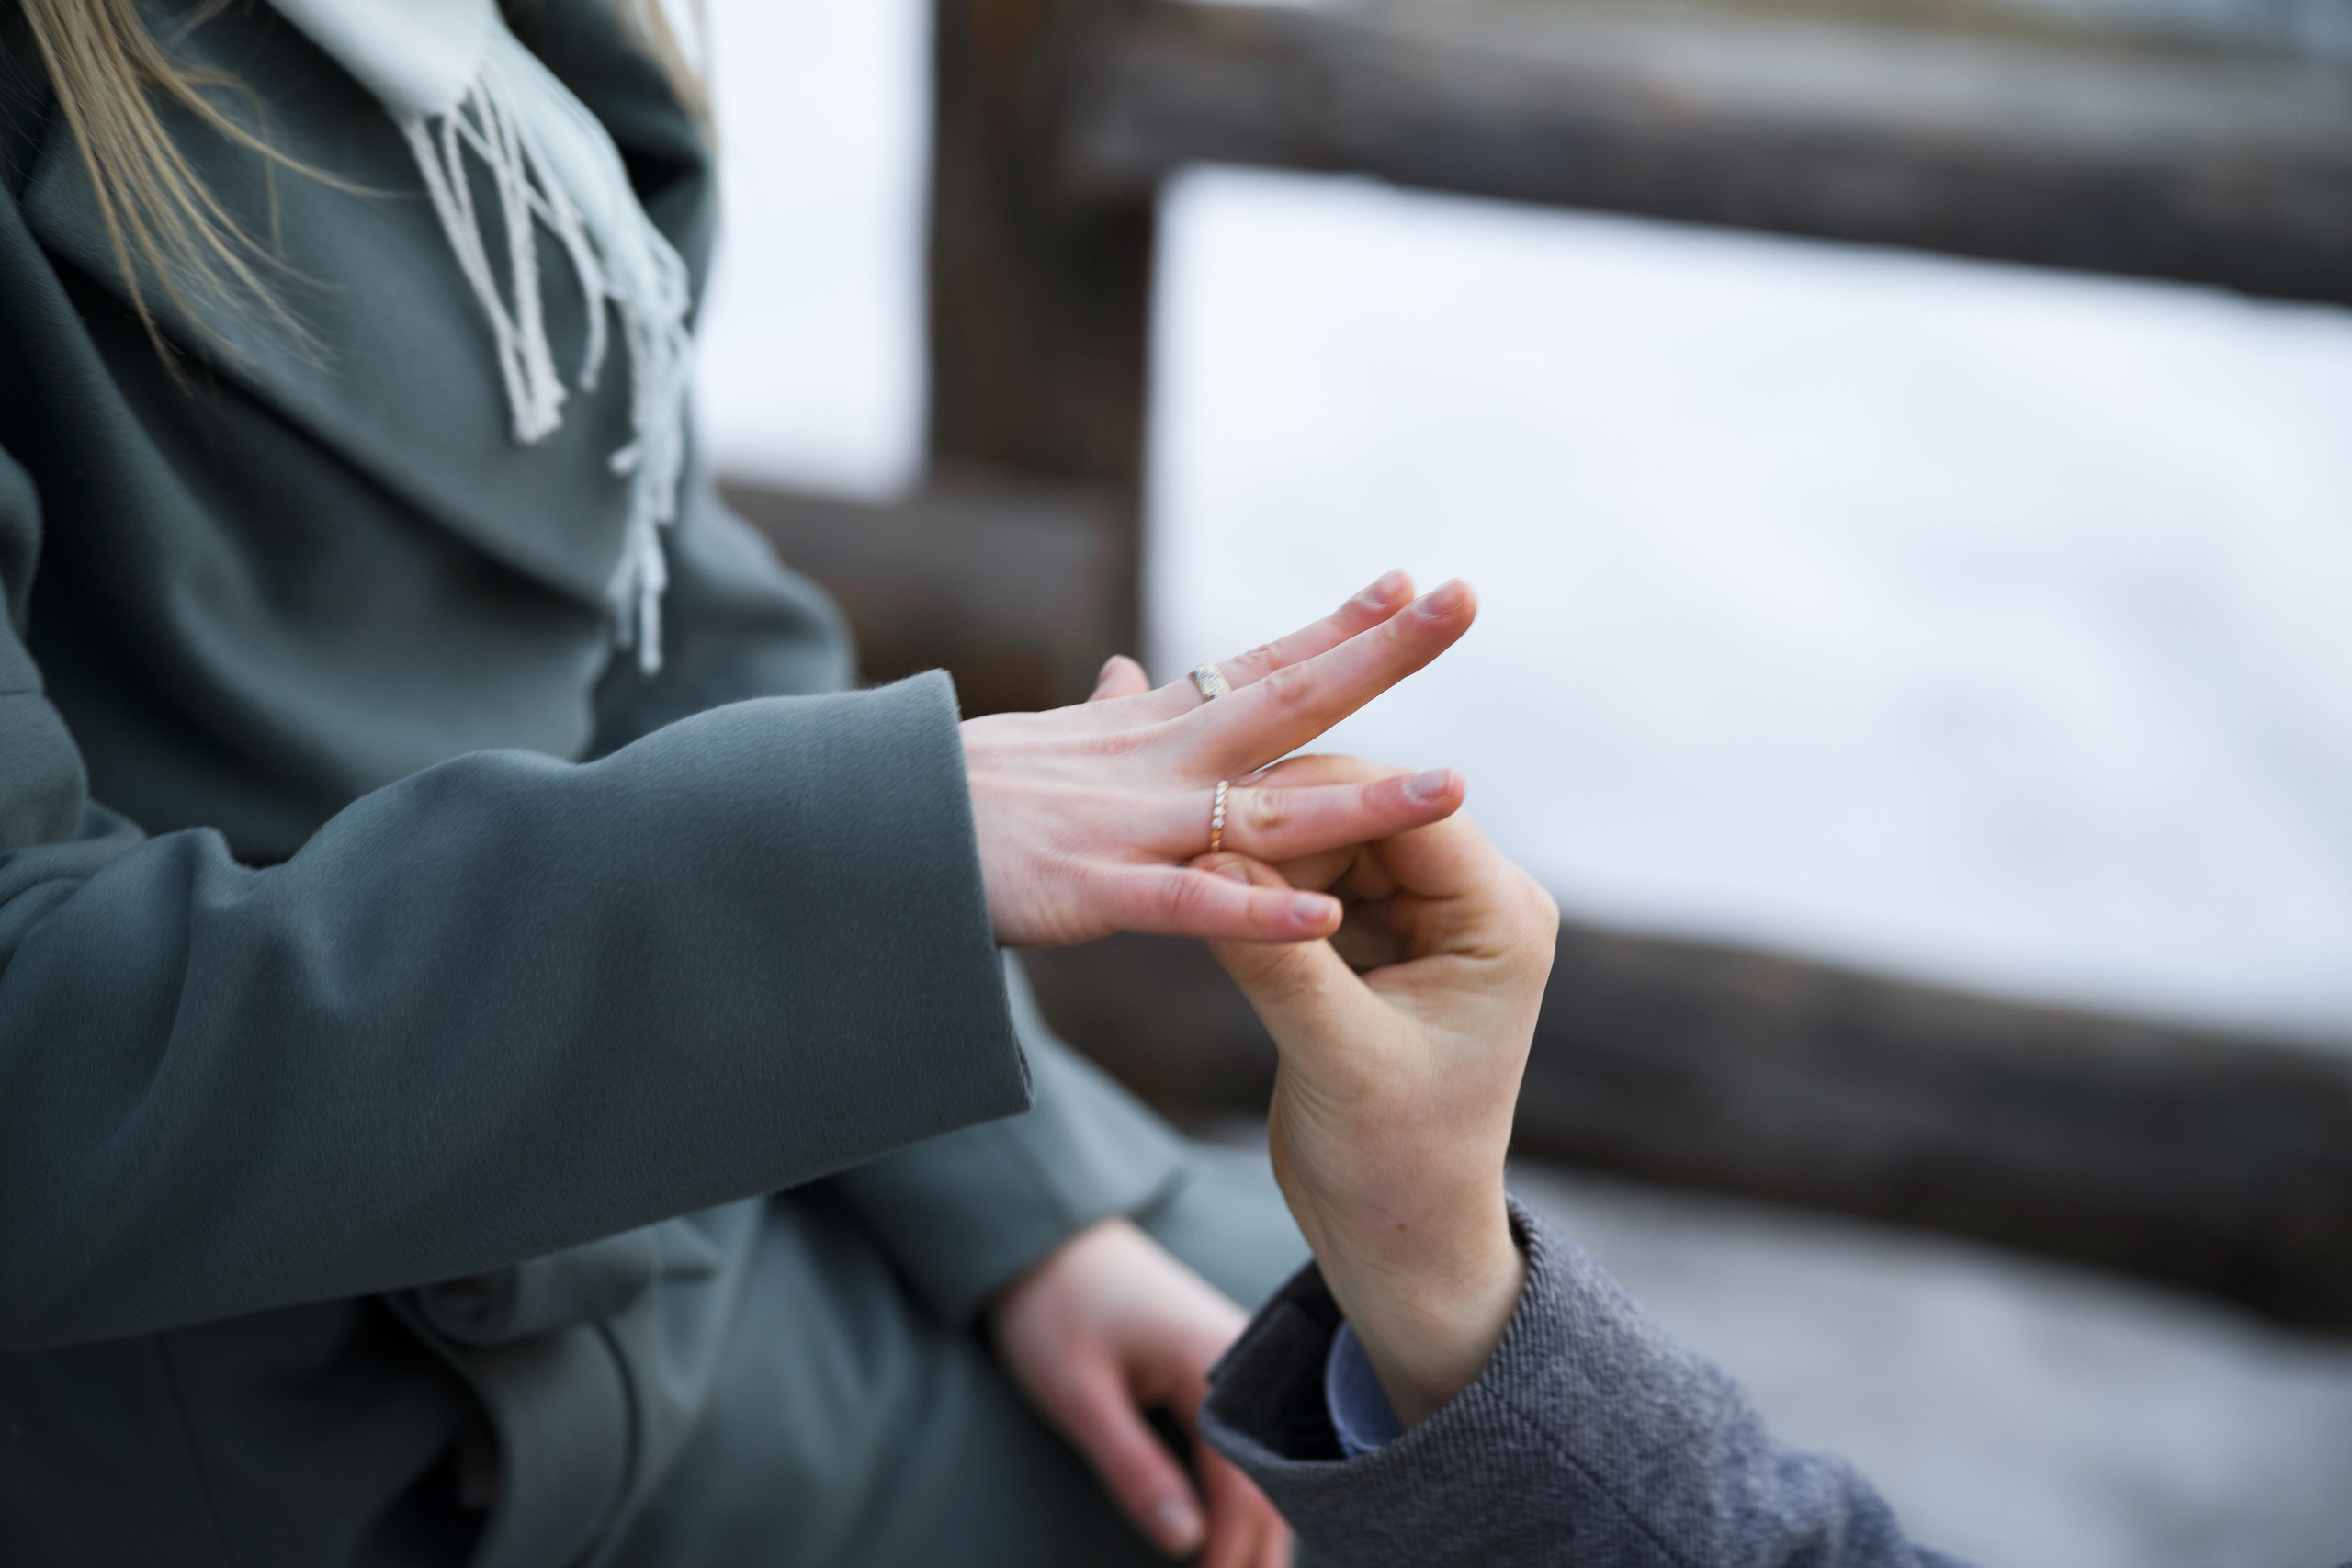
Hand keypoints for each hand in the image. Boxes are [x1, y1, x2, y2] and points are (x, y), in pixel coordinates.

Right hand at [962, 574, 1475, 946]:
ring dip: (1362, 800)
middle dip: (1380, 653)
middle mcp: (1150, 762)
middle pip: (1286, 699)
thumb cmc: (946, 794)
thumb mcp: (1041, 743)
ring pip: (1264, 810)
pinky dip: (1257, 914)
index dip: (1338, 627)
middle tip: (1466, 602)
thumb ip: (1104, 715)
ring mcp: (1125, 824)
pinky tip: (1325, 921)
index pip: (1258, 663)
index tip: (1414, 585)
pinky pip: (1188, 905)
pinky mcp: (1087, 891)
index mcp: (1143, 730)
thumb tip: (1131, 674)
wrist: (854, 828)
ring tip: (1454, 785)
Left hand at [989, 1219, 1290, 1567]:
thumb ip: (1134, 1468)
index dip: (1231, 1553)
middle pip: (1273, 1482)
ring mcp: (1243, 1365)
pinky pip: (1255, 1445)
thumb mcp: (1080, 1394)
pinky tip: (1236, 1534)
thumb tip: (1186, 1544)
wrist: (1047, 1238)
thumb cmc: (1055, 1309)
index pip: (1247, 1485)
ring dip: (1258, 1530)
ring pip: (1270, 1466)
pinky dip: (1249, 1497)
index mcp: (1216, 1367)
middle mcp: (1247, 1364)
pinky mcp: (1227, 1371)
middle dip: (1255, 1553)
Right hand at [1206, 762, 1557, 1425]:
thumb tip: (1207, 860)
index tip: (1223, 799)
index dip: (1318, 795)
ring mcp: (1420, 919)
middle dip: (1279, 820)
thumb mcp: (1336, 1059)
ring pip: (1327, 842)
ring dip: (1260, 848)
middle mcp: (1471, 903)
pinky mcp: (1371, 942)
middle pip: (1364, 814)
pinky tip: (1200, 890)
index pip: (1410, 812)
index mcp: (1499, 918)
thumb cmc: (1395, 1165)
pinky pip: (1307, 883)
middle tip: (1184, 825)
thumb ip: (1277, 959)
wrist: (1397, 1240)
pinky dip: (1257, 885)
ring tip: (1181, 855)